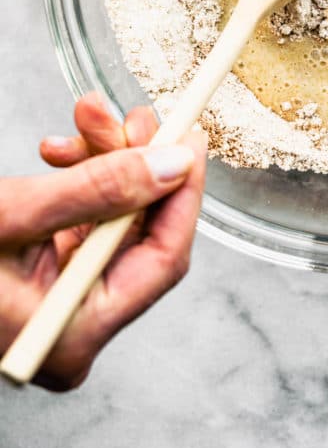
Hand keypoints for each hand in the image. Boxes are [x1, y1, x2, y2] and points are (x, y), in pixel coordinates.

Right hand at [0, 92, 204, 389]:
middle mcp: (75, 324)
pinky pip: (84, 215)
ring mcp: (61, 299)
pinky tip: (58, 149)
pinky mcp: (46, 271)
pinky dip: (79, 176)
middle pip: (139, 230)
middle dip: (135, 162)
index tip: (190, 139)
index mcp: (73, 335)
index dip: (182, 194)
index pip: (162, 260)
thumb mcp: (12, 216)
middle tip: (130, 112)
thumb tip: (170, 165)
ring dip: (103, 157)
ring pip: (113, 213)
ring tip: (84, 114)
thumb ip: (98, 190)